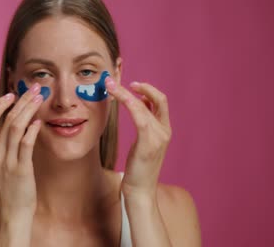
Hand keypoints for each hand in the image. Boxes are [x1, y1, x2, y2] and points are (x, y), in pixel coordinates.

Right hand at [0, 83, 43, 218]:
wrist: (11, 213)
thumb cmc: (8, 188)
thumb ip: (2, 146)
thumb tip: (13, 126)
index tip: (12, 94)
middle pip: (6, 119)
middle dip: (21, 101)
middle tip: (34, 89)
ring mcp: (7, 161)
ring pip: (16, 127)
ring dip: (29, 110)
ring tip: (39, 99)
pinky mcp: (21, 170)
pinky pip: (26, 145)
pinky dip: (32, 131)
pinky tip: (39, 122)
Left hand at [105, 78, 171, 198]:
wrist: (140, 192)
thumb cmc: (137, 170)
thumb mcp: (142, 144)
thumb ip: (144, 126)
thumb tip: (137, 107)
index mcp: (164, 131)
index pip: (161, 102)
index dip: (148, 90)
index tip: (132, 85)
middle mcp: (165, 131)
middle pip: (159, 99)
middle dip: (142, 86)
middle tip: (122, 82)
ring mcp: (159, 136)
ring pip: (143, 105)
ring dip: (125, 92)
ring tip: (109, 85)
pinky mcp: (148, 142)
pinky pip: (139, 115)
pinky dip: (127, 102)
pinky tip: (116, 96)